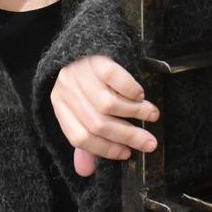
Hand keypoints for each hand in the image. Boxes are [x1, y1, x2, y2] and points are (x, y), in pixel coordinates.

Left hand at [50, 55, 159, 177]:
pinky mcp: (97, 58)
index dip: (105, 149)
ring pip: (108, 104)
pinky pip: (115, 78)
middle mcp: (66, 90)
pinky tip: (140, 94)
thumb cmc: (85, 83)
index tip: (127, 154)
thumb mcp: (79, 109)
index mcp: (60, 106)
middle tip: (149, 143)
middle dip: (128, 136)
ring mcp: (80, 72)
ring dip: (135, 113)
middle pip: (97, 123)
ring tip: (151, 116)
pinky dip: (131, 90)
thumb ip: (84, 140)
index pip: (80, 138)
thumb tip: (85, 171)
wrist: (85, 40)